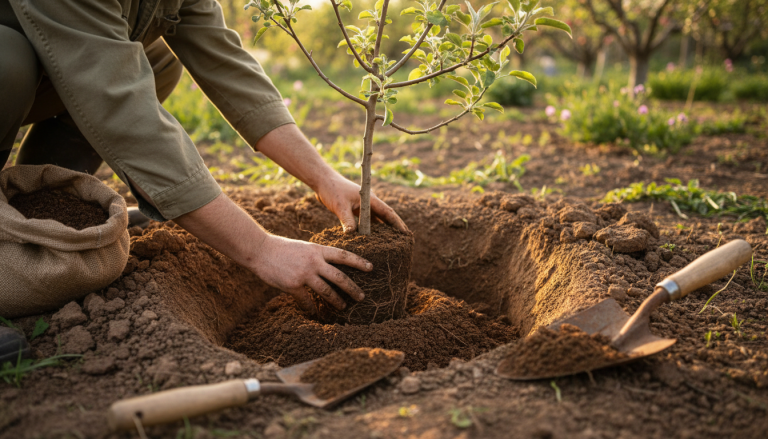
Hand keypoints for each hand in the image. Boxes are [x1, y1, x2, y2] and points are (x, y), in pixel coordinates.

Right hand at [251, 234, 372, 312]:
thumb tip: (329, 266)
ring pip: (326, 291)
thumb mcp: (304, 247)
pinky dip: (311, 308)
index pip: (343, 256)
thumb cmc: (281, 248)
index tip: (371, 268)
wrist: (260, 250)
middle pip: (339, 277)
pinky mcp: (293, 285)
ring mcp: (304, 274)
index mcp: (318, 250)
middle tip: (362, 296)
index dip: (358, 262)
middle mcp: (314, 262)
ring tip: (343, 307)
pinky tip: (314, 313)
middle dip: (352, 288)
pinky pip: (306, 301)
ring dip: (336, 301)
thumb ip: (317, 255)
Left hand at [315, 174, 408, 233]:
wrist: (322, 181)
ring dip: (381, 231)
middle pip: (385, 218)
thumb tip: (352, 235)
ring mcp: (362, 207)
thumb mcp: (340, 206)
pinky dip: (368, 231)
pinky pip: (364, 222)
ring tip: (389, 244)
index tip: (406, 234)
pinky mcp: (354, 210)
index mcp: (370, 200)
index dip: (398, 224)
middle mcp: (368, 203)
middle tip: (402, 242)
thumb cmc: (332, 190)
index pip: (388, 213)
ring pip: (375, 221)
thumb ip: (347, 220)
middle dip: (393, 229)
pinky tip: (370, 241)